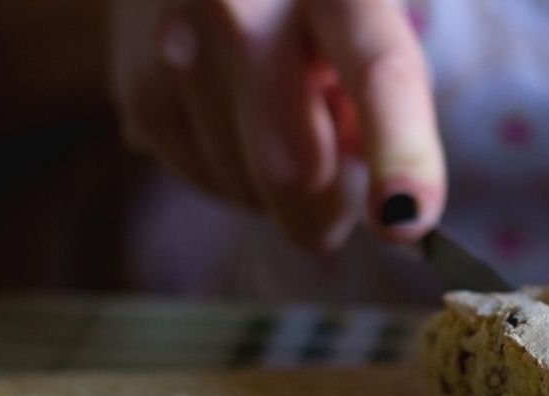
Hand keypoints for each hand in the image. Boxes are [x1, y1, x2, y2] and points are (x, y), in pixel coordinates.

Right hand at [110, 0, 444, 248]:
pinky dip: (237, 179)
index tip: (406, 220)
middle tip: (342, 196)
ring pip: (251, 191)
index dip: (400, 151)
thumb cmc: (307, 8)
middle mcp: (246, 3)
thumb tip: (387, 201)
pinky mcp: (141, 90)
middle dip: (329, 211)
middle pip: (296, 167)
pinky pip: (209, 185)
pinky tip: (237, 122)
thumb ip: (388, 98)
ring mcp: (182, 45)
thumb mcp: (366, 25)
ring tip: (277, 120)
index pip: (378, 71)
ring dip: (280, 191)